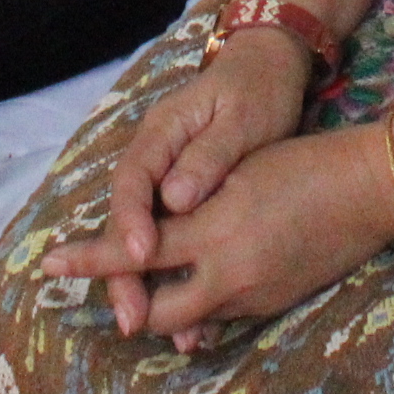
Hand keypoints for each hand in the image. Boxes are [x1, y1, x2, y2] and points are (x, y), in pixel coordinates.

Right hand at [40, 33, 314, 333]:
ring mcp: (166, 177)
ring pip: (142, 233)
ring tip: (146, 326)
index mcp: (162, 132)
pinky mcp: (185, 195)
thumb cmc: (259, 88)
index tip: (140, 256)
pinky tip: (180, 311)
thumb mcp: (241, 117)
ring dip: (141, 280)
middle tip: (131, 318)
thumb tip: (173, 198)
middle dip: (122, 270)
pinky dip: (167, 272)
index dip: (130, 222)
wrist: (271, 67)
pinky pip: (166, 235)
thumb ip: (208, 156)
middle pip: (126, 218)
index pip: (133, 182)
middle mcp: (155, 158)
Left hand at [43, 123, 393, 350]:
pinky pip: (223, 316)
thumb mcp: (237, 170)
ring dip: (165, 310)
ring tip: (146, 293)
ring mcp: (253, 297)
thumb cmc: (301, 163)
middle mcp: (228, 275)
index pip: (135, 253)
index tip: (49, 265)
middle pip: (157, 312)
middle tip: (110, 295)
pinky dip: (202, 306)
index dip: (89, 259)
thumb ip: (191, 200)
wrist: (368, 191)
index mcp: (212, 232)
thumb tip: (154, 220)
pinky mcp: (273, 305)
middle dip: (129, 306)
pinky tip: (197, 287)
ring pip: (190, 321)